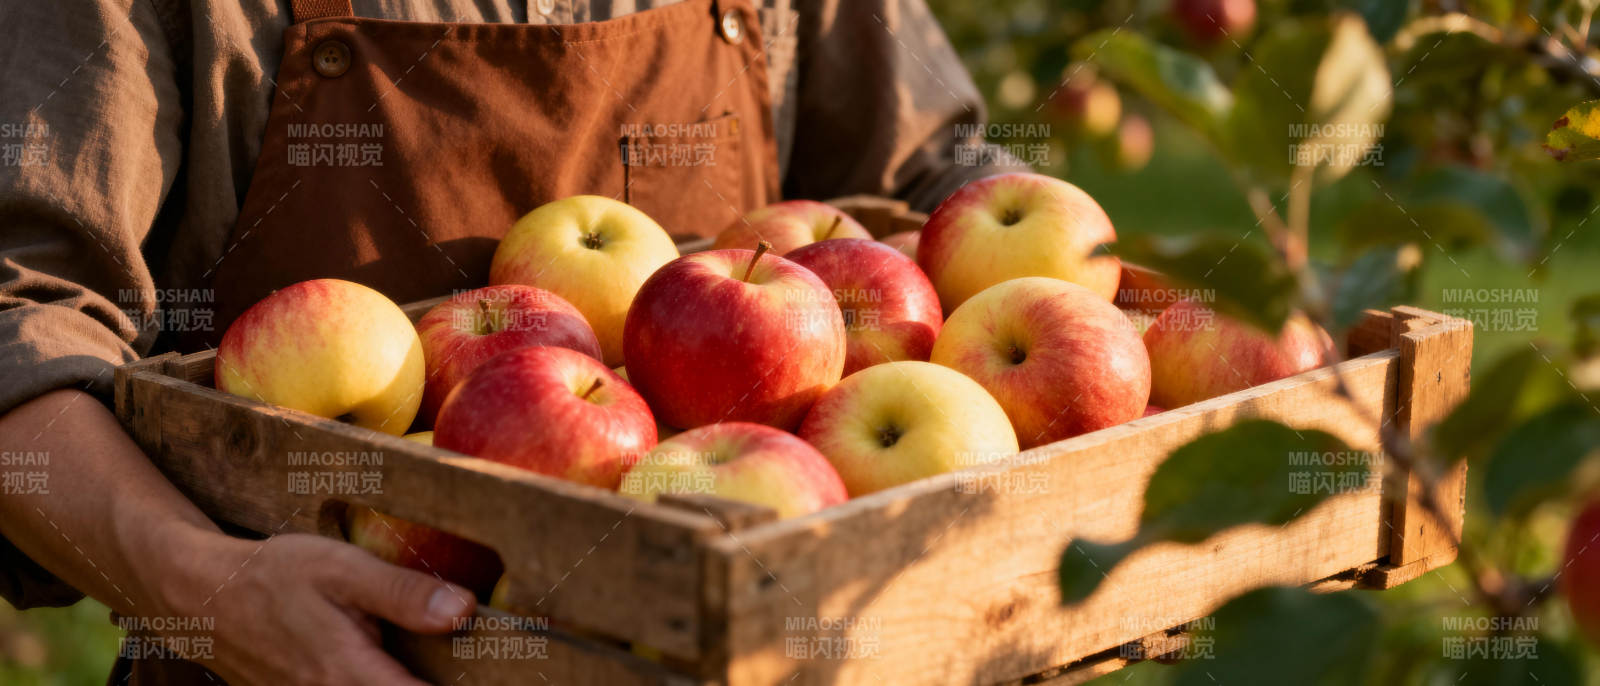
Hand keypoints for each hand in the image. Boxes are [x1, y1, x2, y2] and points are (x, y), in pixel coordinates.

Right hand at [179, 532, 474, 685]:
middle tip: (478, 669)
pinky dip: (383, 684)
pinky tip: (396, 664)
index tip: (499, 675)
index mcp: (349, 674)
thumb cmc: (275, 575)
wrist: (204, 596)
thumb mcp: (343, 569)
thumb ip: (403, 593)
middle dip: (439, 685)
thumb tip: (463, 611)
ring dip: (407, 683)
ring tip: (444, 667)